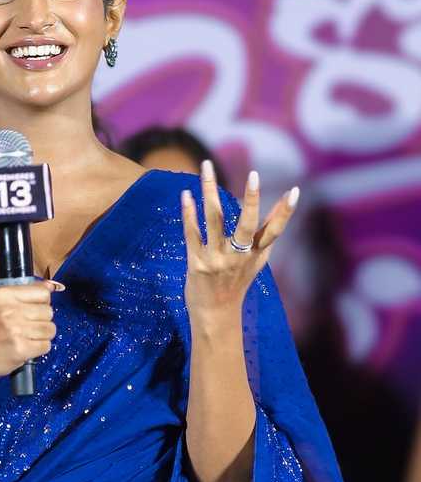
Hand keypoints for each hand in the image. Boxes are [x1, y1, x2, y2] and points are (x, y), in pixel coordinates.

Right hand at [0, 280, 62, 388]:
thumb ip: (24, 293)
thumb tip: (51, 286)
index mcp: (3, 294)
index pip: (43, 293)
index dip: (40, 303)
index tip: (30, 310)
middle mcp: (9, 310)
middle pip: (48, 312)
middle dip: (41, 321)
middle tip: (24, 327)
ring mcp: (15, 330)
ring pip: (50, 329)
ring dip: (41, 336)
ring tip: (25, 338)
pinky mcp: (20, 349)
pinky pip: (46, 346)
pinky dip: (38, 349)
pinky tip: (24, 347)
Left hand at [181, 160, 298, 318]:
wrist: (215, 315)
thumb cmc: (237, 283)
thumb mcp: (258, 260)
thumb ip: (269, 232)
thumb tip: (288, 201)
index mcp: (256, 255)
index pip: (274, 231)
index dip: (284, 212)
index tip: (295, 191)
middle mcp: (238, 257)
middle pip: (246, 225)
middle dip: (251, 199)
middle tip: (254, 175)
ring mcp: (217, 260)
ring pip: (214, 221)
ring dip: (209, 192)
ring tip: (206, 167)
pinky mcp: (196, 263)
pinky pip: (192, 234)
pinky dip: (188, 214)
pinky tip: (185, 195)